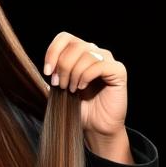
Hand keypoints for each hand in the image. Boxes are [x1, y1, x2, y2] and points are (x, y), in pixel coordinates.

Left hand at [43, 32, 128, 149]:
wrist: (96, 128)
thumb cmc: (80, 109)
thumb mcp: (61, 89)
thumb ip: (54, 74)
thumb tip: (47, 67)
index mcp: (81, 53)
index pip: (65, 38)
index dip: (53, 51)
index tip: (47, 72)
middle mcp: (96, 53)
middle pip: (74, 45)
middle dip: (62, 66)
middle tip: (60, 85)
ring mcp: (108, 61)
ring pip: (86, 53)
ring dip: (73, 73)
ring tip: (71, 90)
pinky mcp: (118, 71)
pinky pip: (99, 65)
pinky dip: (85, 76)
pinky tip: (81, 88)